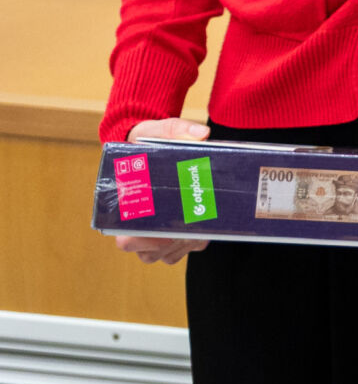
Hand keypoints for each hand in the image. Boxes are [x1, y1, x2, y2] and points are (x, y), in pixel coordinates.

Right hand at [113, 117, 210, 265]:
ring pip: (168, 255)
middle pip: (149, 254)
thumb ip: (175, 129)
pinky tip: (206, 225)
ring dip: (185, 245)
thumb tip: (201, 134)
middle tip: (191, 230)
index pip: (126, 240)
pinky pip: (184, 248)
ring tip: (200, 226)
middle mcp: (137, 224)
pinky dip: (196, 241)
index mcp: (125, 206)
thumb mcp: (155, 130)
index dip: (143, 243)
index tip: (164, 236)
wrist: (151, 146)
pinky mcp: (175, 230)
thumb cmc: (145, 142)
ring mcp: (156, 231)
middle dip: (172, 246)